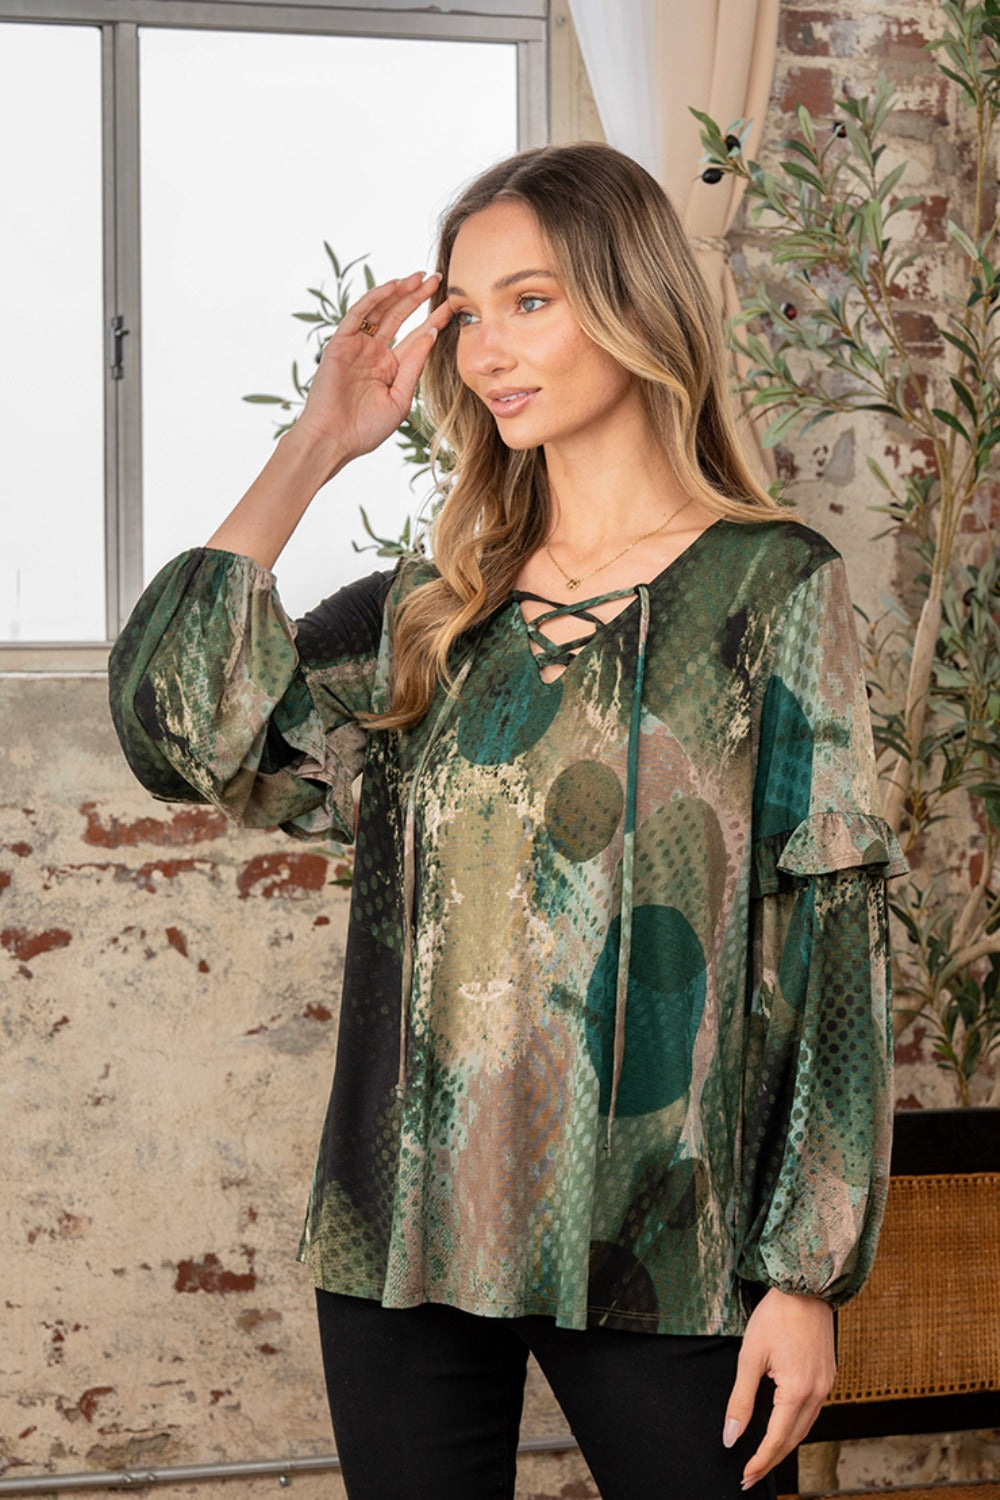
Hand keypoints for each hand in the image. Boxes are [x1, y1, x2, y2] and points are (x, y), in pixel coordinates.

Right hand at [295, 270, 453, 465]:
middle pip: (399, 317)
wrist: (334, 440)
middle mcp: (374, 353)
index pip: (416, 337)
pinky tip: (393, 286)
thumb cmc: (366, 428)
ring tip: (420, 277)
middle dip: (418, 297)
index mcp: (390, 368)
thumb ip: (413, 366)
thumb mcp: (400, 398)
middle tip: (437, 279)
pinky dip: (375, 298)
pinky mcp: (340, 343)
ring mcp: (357, 346)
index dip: (433, 321)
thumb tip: (430, 334)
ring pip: (380, 310)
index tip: (452, 307)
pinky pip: (358, 314)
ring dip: (399, 292)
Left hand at [722, 1288, 835, 1490]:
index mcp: (797, 1392)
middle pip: (793, 1440)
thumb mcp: (750, 1356)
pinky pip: (813, 1412)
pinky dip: (797, 1426)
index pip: (776, 1439)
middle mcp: (817, 1394)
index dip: (759, 1461)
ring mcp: (826, 1386)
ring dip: (784, 1445)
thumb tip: (731, 1436)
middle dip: (771, 1460)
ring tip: (763, 1457)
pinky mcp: (828, 1377)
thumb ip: (740, 1400)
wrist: (806, 1287)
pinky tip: (783, 1427)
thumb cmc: (776, 1316)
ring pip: (805, 1428)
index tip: (744, 1476)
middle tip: (750, 1475)